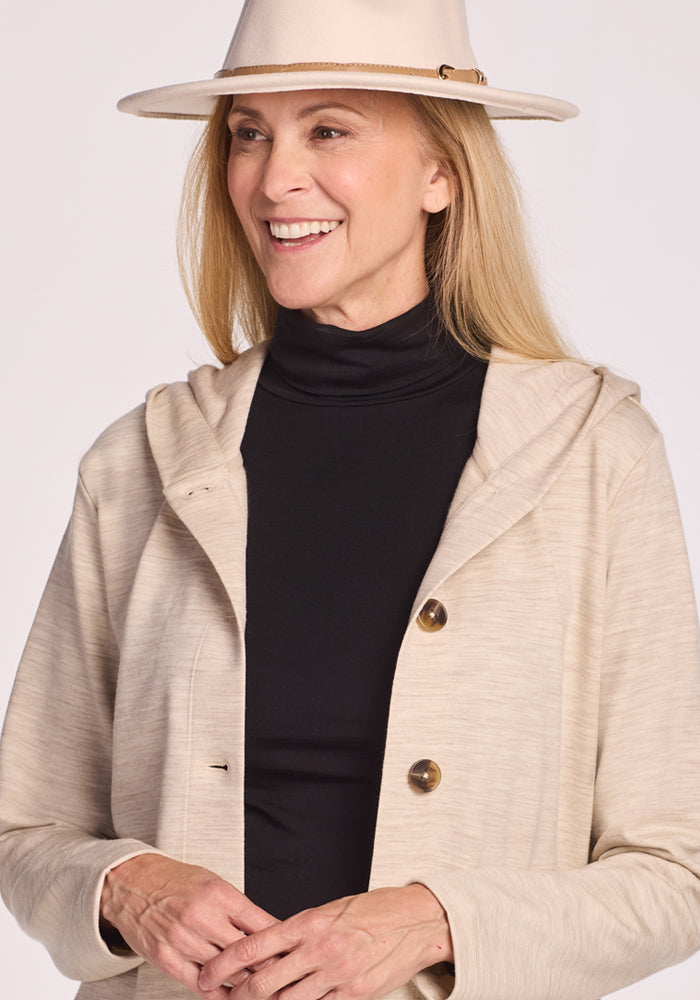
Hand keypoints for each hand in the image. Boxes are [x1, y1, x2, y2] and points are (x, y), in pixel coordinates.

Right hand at [100, 854, 277, 998]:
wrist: (132, 883)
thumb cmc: (176, 881)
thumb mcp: (213, 883)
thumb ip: (238, 908)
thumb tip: (269, 931)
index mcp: (219, 894)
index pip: (260, 924)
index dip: (279, 943)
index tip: (291, 952)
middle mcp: (202, 916)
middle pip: (246, 954)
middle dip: (267, 967)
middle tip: (281, 976)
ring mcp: (182, 940)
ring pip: (225, 973)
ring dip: (244, 984)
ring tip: (260, 989)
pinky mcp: (166, 958)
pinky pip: (199, 986)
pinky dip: (217, 993)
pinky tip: (229, 994)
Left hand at [198, 884, 452, 999]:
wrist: (417, 921)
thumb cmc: (373, 911)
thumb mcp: (330, 911)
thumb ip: (299, 932)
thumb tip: (266, 949)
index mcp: (309, 921)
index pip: (254, 945)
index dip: (225, 964)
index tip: (208, 973)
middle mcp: (320, 948)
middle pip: (264, 982)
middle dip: (239, 996)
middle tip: (226, 998)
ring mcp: (338, 975)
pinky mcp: (354, 995)